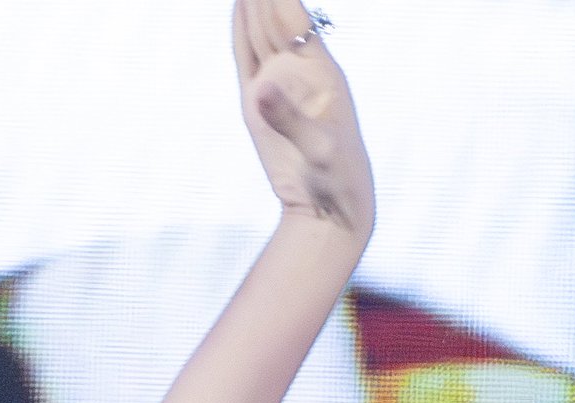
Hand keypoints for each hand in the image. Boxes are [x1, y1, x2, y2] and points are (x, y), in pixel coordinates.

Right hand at [232, 0, 375, 241]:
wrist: (331, 211)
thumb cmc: (337, 181)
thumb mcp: (317, 151)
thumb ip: (289, 119)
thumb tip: (261, 89)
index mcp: (323, 74)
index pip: (298, 20)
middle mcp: (301, 73)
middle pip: (276, 18)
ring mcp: (280, 86)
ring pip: (261, 33)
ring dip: (252, 3)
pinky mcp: (260, 103)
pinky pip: (247, 58)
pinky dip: (240, 32)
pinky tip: (238, 7)